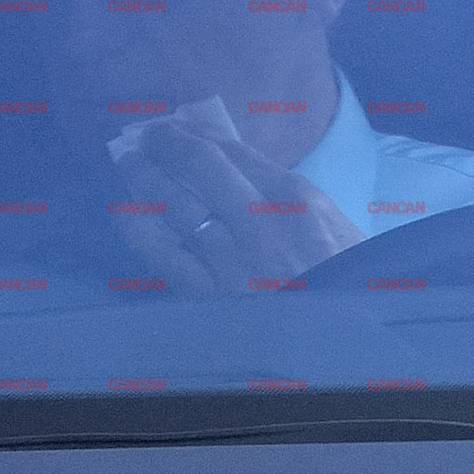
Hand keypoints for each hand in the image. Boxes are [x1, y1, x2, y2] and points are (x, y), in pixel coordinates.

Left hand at [109, 119, 366, 297]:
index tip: (179, 128)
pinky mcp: (209, 295)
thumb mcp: (337, 229)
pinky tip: (127, 214)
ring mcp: (231, 257)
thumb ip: (292, 202)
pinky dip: (140, 228)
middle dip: (167, 144)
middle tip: (147, 136)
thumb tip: (245, 176)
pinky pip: (163, 253)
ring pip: (175, 202)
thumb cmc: (347, 286)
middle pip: (200, 165)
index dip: (198, 133)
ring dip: (146, 177)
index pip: (233, 150)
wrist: (345, 345)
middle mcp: (258, 219)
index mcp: (295, 198)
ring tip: (129, 163)